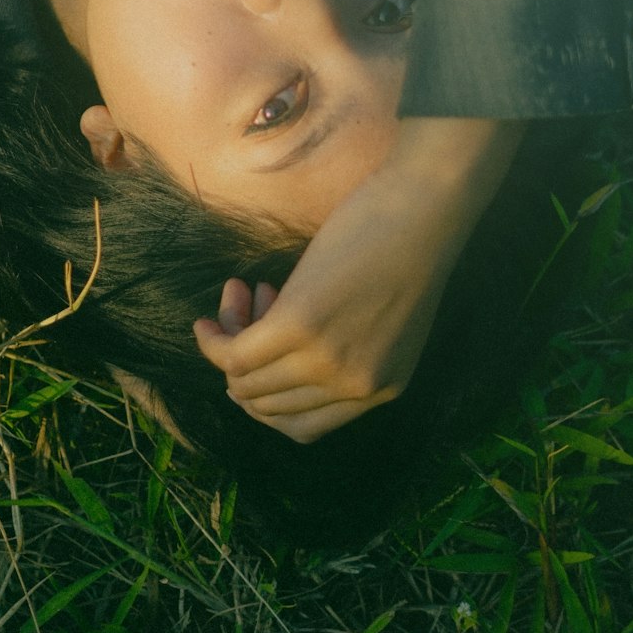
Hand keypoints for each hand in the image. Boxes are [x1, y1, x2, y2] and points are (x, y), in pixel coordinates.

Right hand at [193, 118, 522, 443]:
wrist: (425, 206)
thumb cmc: (407, 245)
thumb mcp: (387, 319)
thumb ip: (349, 349)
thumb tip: (278, 356)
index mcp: (380, 390)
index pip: (303, 426)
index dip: (267, 395)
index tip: (257, 353)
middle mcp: (354, 386)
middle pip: (268, 404)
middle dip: (243, 365)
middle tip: (248, 307)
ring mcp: (326, 360)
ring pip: (246, 381)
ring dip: (226, 345)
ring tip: (236, 296)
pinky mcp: (299, 324)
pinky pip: (236, 352)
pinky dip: (214, 341)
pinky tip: (207, 323)